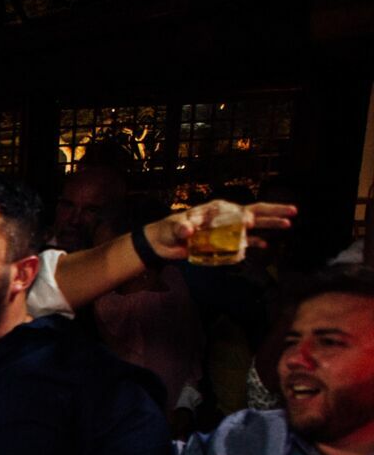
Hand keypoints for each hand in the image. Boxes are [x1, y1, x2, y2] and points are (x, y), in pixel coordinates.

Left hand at [145, 201, 297, 259]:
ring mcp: (226, 229)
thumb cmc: (166, 230)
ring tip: (288, 224)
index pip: (236, 210)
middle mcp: (225, 216)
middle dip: (273, 212)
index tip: (249, 223)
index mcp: (215, 210)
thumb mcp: (172, 228)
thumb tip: (189, 230)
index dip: (244, 216)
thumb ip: (181, 228)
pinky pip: (242, 242)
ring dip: (270, 225)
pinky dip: (253, 243)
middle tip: (293, 211)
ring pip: (253, 226)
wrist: (161, 243)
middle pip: (254, 212)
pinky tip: (266, 245)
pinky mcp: (223, 241)